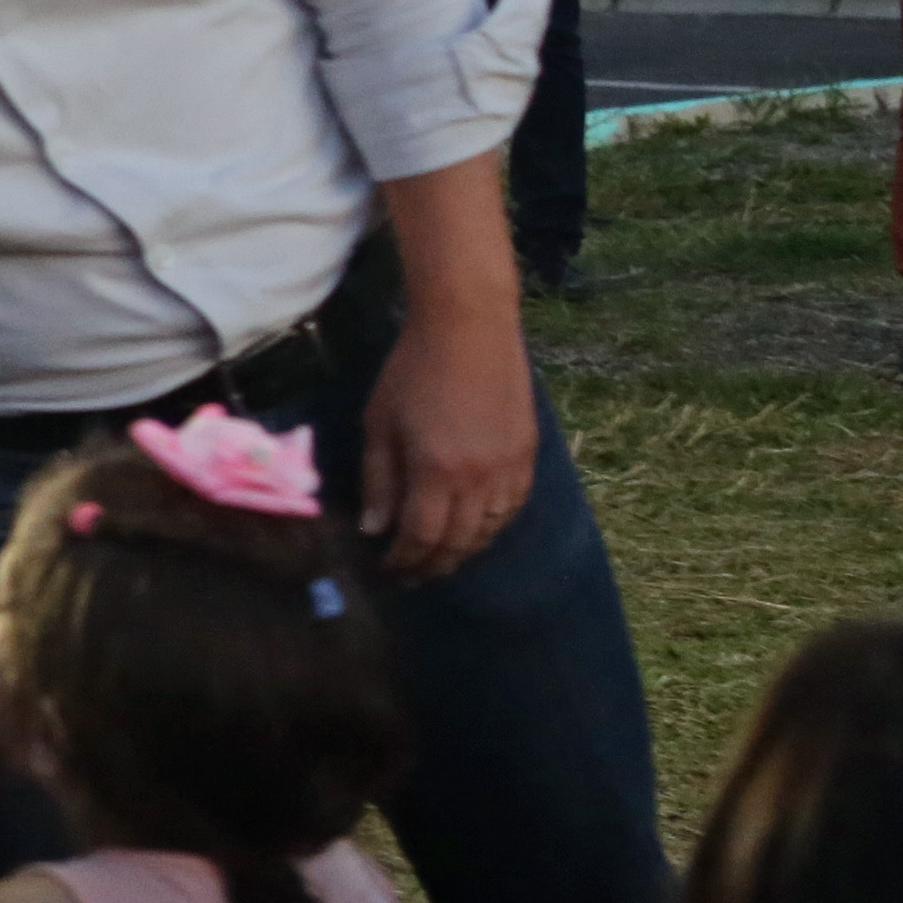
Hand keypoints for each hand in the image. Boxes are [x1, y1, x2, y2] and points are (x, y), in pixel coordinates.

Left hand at [363, 301, 537, 579]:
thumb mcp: (380, 422)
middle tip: (412, 577)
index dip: (404, 561)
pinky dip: (491, 526)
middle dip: (432, 565)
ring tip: (439, 558)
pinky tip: (473, 529)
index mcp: (437, 471)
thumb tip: (374, 530)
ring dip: (463, 551)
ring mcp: (510, 468)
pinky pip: (512, 507)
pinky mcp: (528, 454)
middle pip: (458, 543)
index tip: (388, 572)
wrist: (470, 325)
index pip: (422, 537)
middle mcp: (480, 478)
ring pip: (489, 530)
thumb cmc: (412, 369)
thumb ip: (378, 480)